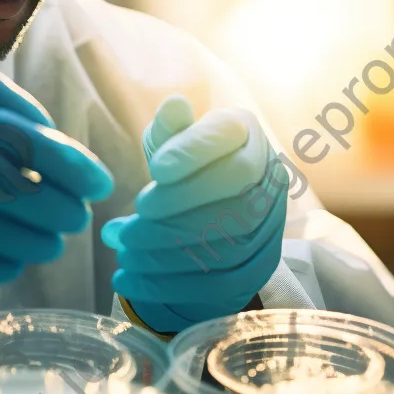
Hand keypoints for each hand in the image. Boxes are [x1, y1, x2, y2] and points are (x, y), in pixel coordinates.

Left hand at [102, 94, 287, 331]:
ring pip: (228, 248)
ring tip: (122, 256)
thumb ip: (172, 128)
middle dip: (175, 217)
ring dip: (167, 256)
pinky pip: (221, 285)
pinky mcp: (260, 265)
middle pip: (234, 202)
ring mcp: (271, 226)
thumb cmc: (184, 163)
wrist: (208, 205)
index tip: (156, 169)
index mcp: (247, 135)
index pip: (229, 140)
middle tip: (125, 229)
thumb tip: (174, 106)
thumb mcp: (172, 140)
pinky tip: (131, 283)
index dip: (193, 153)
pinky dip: (170, 288)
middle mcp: (269, 178)